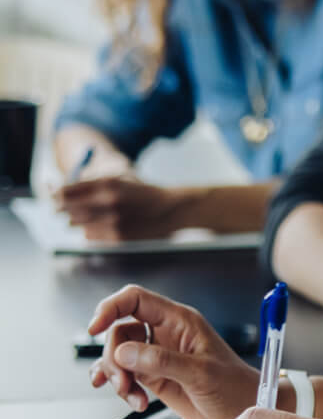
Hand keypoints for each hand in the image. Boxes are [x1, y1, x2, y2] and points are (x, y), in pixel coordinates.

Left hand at [55, 172, 183, 241]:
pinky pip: (90, 236)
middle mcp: (108, 202)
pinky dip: (91, 232)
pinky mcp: (118, 237)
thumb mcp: (118, 181)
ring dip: (78, 221)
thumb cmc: (143, 193)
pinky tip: (103, 225)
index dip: (56, 195)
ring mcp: (114, 222)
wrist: (173, 209)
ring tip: (90, 216)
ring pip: (78, 225)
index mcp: (107, 183)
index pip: (66, 191)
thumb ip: (90, 186)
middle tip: (63, 209)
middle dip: (64, 210)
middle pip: (68, 209)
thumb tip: (59, 195)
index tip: (53, 197)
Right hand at [88, 285, 256, 418]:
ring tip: (131, 395)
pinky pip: (125, 374)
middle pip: (120, 330)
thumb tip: (124, 353)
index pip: (135, 299)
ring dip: (116, 376)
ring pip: (119, 354)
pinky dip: (120, 387)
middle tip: (124, 381)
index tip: (94, 327)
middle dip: (113, 357)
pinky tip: (130, 399)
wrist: (246, 415)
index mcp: (180, 321)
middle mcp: (166, 334)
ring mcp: (159, 356)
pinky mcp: (155, 377)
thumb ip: (161, 361)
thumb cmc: (236, 388)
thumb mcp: (200, 374)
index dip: (110, 308)